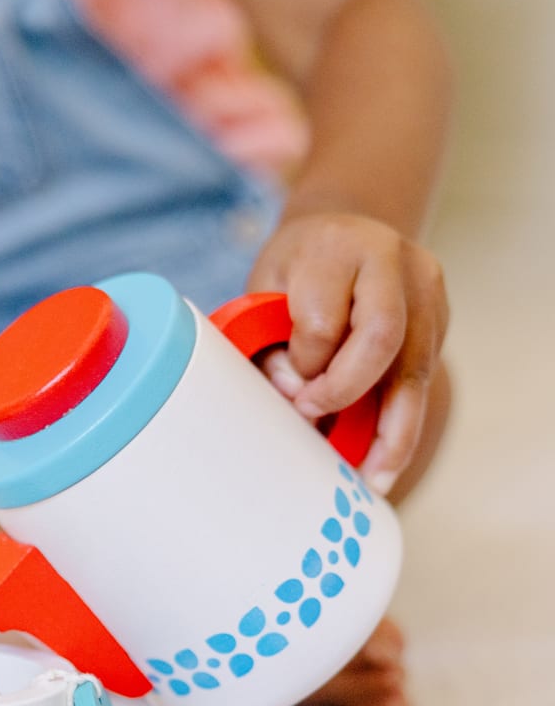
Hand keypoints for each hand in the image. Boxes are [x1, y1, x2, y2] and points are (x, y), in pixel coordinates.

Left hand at [247, 212, 448, 494]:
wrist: (343, 228)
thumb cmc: (295, 270)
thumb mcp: (263, 292)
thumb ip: (269, 344)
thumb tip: (293, 400)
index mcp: (335, 249)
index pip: (320, 322)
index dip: (302, 366)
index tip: (289, 389)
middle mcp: (392, 261)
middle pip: (381, 340)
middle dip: (347, 394)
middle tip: (317, 424)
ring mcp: (427, 288)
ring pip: (415, 367)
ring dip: (394, 430)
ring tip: (375, 477)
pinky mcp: (442, 317)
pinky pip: (424, 377)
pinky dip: (403, 421)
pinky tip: (385, 457)